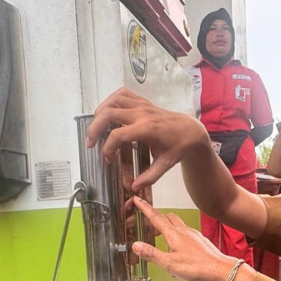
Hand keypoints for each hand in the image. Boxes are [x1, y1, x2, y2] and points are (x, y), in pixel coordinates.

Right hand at [88, 88, 209, 190]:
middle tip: (90, 142)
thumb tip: (134, 187)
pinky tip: (107, 112)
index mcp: (148, 129)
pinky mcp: (142, 101)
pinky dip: (110, 101)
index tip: (107, 159)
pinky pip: (122, 94)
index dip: (107, 148)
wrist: (191, 130)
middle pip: (109, 113)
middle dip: (95, 128)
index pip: (118, 135)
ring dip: (100, 112)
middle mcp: (142, 113)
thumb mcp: (167, 164)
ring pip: (113, 100)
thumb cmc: (179, 146)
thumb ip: (150, 176)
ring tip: (96, 127)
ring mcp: (142, 105)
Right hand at [129, 196, 235, 280]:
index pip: (155, 217)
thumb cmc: (197, 267)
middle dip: (158, 219)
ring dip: (169, 231)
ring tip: (165, 247)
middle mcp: (184, 231)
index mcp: (174, 234)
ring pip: (178, 226)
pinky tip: (180, 254)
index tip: (138, 200)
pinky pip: (187, 235)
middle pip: (168, 218)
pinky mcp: (200, 241)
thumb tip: (136, 245)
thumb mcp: (169, 264)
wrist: (220, 269)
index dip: (145, 208)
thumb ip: (152, 254)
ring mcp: (194, 235)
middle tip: (150, 225)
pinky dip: (179, 240)